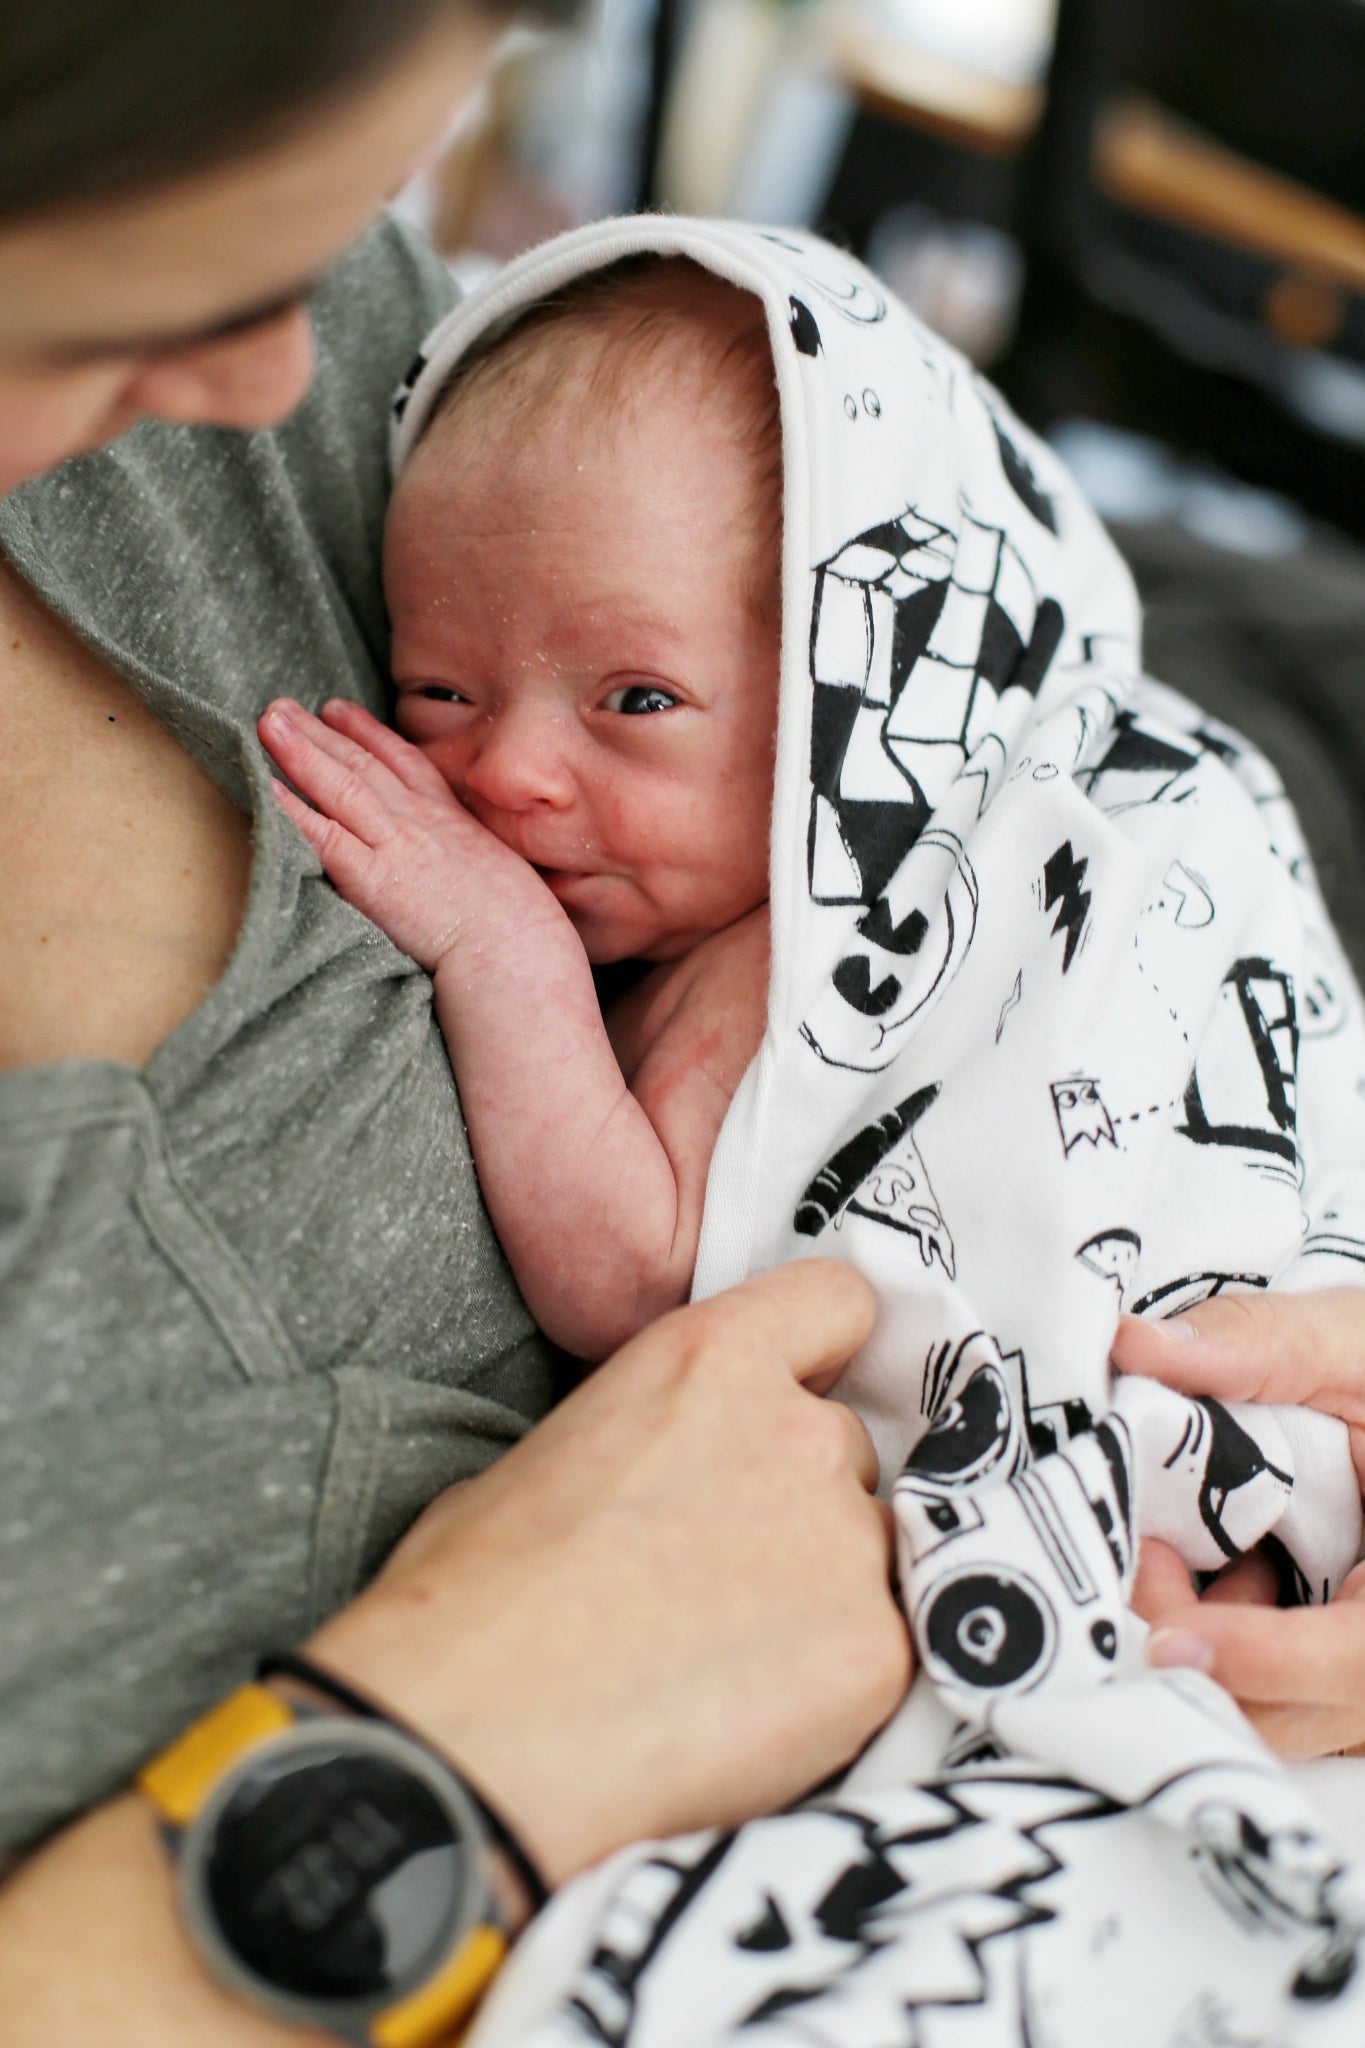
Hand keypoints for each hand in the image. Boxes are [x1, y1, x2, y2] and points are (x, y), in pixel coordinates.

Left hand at [257, 697, 564, 970]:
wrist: (518, 949)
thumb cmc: (521, 927)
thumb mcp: (505, 874)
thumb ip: (477, 860)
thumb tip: (470, 866)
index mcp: (454, 822)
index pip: (404, 764)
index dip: (367, 733)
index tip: (337, 710)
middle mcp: (421, 822)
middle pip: (364, 764)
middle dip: (320, 730)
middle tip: (280, 705)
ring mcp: (396, 847)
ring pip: (343, 786)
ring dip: (301, 750)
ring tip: (267, 721)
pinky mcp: (374, 880)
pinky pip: (327, 836)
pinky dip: (296, 809)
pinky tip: (269, 787)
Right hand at [311, 1261, 910, 1884]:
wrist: (475, 1740)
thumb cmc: (471, 1603)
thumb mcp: (551, 1451)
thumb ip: (648, 1435)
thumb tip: (660, 1478)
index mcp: (708, 1359)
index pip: (835, 1304)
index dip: (820, 1357)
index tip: (799, 1398)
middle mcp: (796, 1430)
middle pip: (845, 1447)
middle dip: (801, 1500)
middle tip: (720, 1575)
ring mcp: (845, 1539)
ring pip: (870, 1552)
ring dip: (824, 1591)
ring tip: (725, 1659)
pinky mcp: (874, 1648)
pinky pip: (888, 1649)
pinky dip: (837, 1680)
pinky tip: (753, 1715)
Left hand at [1115, 1290, 1364, 1757]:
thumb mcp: (1350, 1344)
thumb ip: (1259, 1344)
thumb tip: (1134, 1344)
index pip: (1358, 1659)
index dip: (1267, 1660)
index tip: (1172, 1634)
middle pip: (1300, 1709)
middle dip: (1202, 1656)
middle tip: (1139, 1566)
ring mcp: (1356, 1654)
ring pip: (1272, 1706)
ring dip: (1199, 1642)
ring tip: (1156, 1552)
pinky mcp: (1325, 1648)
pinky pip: (1262, 1681)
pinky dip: (1211, 1631)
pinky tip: (1188, 1560)